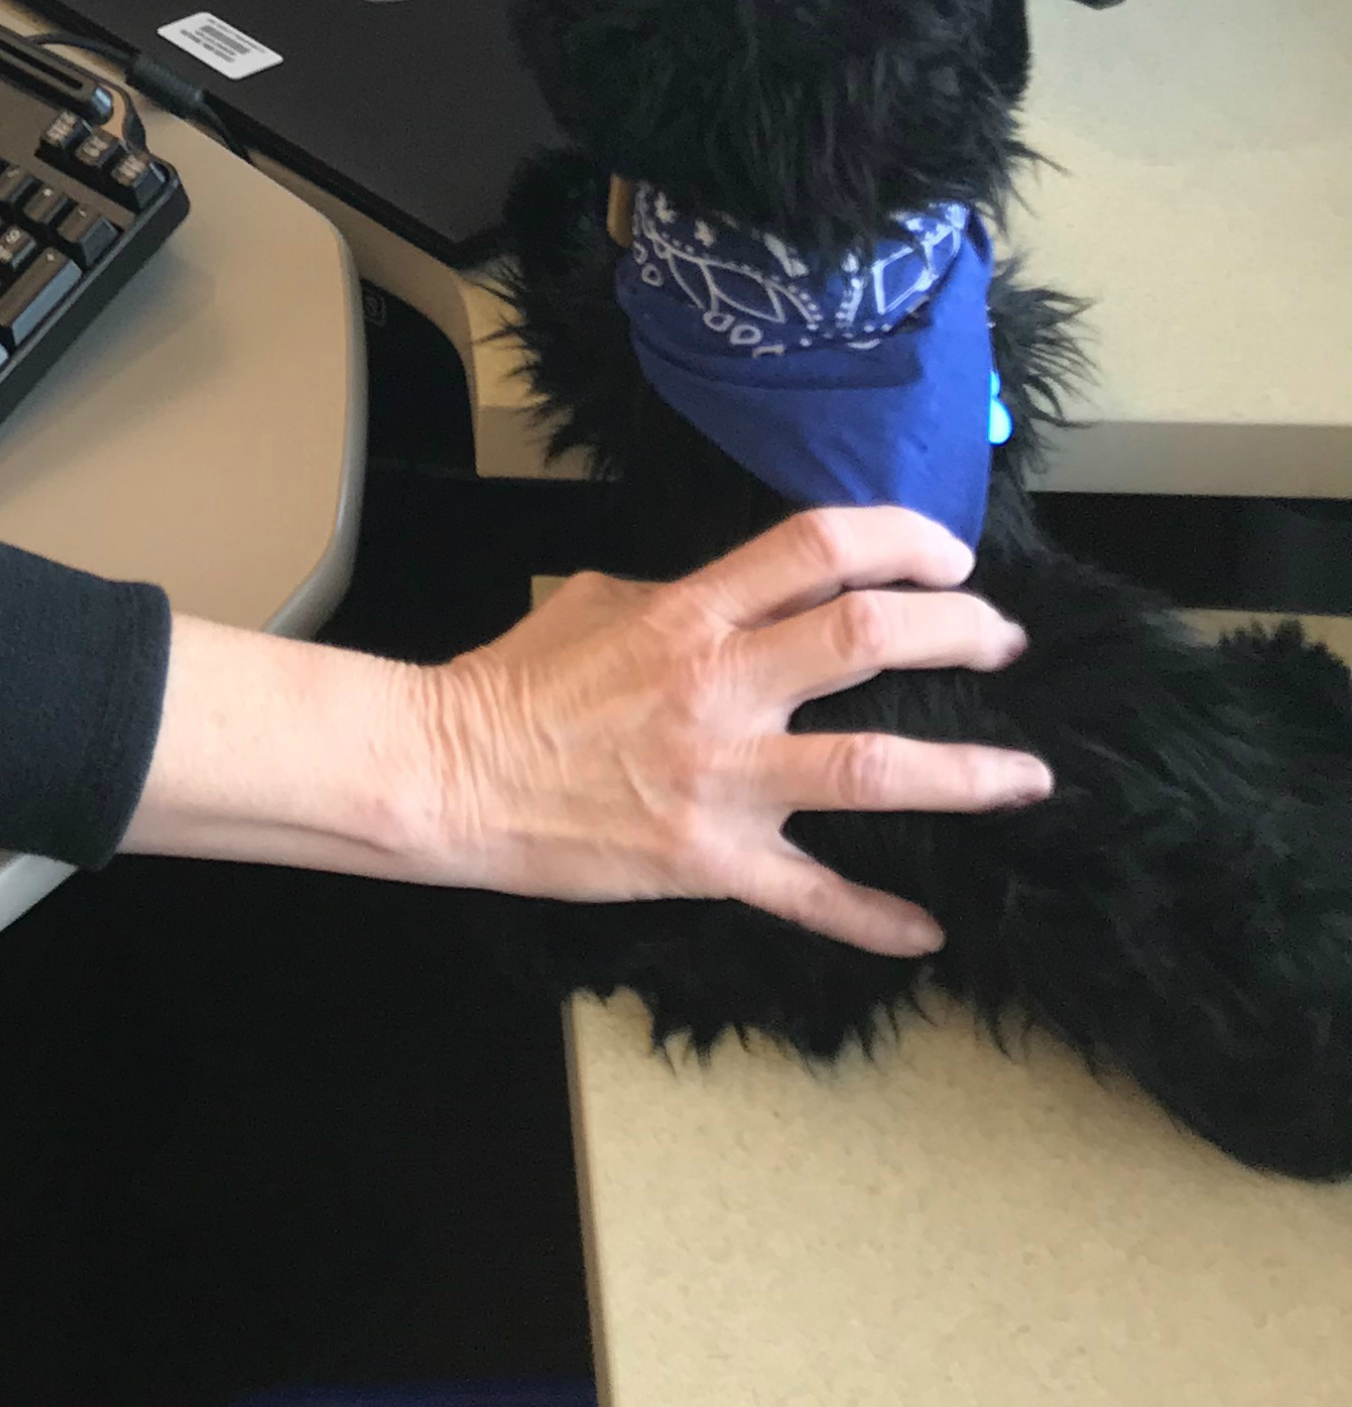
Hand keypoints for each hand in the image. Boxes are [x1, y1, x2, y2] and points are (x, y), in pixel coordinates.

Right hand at [125, 507, 1053, 958]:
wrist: (446, 774)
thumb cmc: (512, 681)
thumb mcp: (590, 599)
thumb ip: (674, 596)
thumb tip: (731, 600)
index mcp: (688, 612)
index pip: (817, 548)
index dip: (902, 540)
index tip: (949, 556)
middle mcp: (718, 684)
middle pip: (868, 638)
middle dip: (959, 633)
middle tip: (1001, 642)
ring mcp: (721, 777)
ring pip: (874, 771)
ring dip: (968, 774)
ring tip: (1027, 776)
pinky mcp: (710, 861)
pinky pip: (814, 896)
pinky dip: (877, 919)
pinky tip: (924, 932)